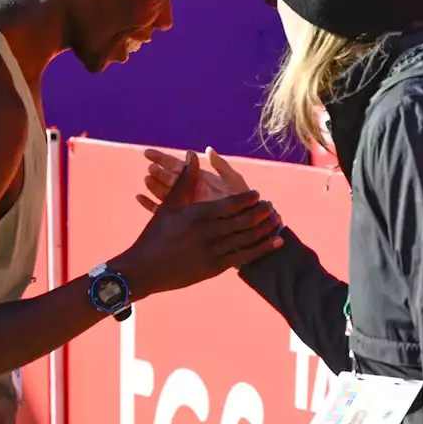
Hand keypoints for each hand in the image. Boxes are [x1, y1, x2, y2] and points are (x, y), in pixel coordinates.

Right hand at [118, 151, 282, 296]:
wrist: (144, 270)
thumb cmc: (156, 235)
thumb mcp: (170, 205)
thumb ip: (185, 179)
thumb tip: (192, 153)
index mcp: (199, 214)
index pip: (232, 203)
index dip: (248, 198)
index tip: (257, 194)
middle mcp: (209, 233)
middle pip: (244, 220)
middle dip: (261, 212)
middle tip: (272, 206)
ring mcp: (214, 252)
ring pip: (248, 238)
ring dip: (266, 228)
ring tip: (278, 221)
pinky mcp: (216, 268)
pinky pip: (246, 257)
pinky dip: (263, 248)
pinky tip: (275, 242)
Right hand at [137, 146, 250, 211]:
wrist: (244, 225)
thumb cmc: (242, 200)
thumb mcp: (233, 181)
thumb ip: (221, 166)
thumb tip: (208, 149)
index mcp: (200, 180)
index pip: (179, 167)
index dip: (163, 159)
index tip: (148, 153)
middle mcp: (191, 191)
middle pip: (171, 180)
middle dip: (160, 173)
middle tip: (151, 168)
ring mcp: (186, 206)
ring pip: (166, 194)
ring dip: (155, 186)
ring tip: (147, 179)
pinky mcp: (183, 220)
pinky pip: (163, 211)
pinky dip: (151, 204)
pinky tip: (140, 198)